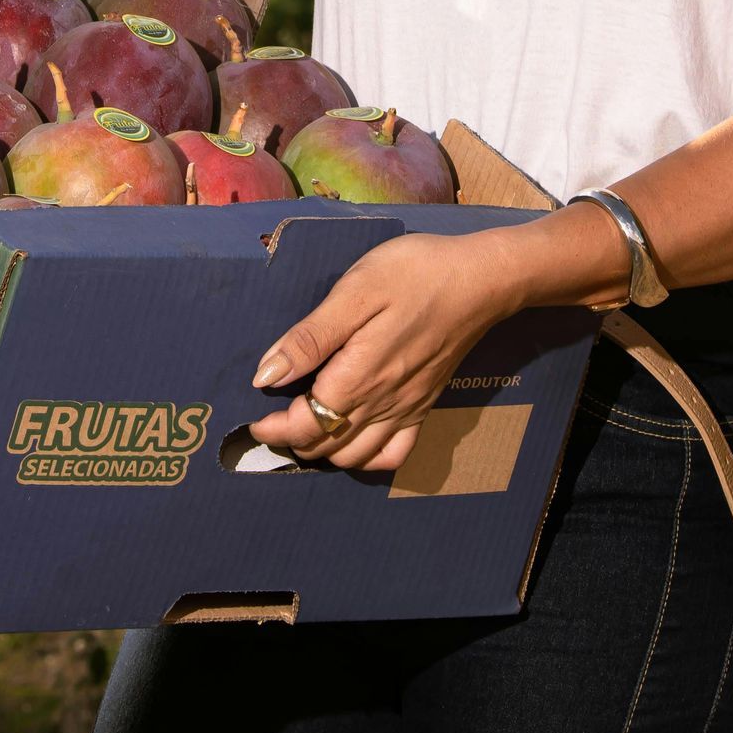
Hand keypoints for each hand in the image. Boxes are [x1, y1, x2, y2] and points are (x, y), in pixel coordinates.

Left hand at [248, 224, 552, 473]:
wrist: (480, 280)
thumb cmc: (413, 273)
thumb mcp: (355, 291)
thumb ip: (310, 337)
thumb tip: (266, 374)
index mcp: (358, 377)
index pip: (306, 424)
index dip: (274, 429)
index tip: (253, 419)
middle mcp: (382, 404)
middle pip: (327, 445)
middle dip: (293, 441)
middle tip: (271, 422)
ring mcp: (406, 408)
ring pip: (357, 458)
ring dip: (325, 452)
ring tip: (305, 428)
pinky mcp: (424, 404)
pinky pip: (395, 454)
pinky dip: (368, 458)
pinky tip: (354, 437)